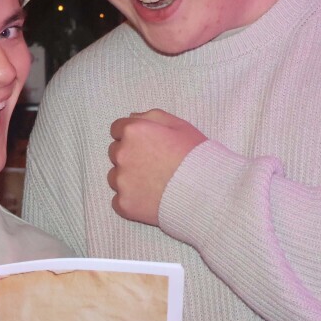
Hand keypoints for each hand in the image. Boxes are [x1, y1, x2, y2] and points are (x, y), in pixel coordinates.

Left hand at [108, 109, 206, 224]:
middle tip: (153, 165)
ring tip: (153, 183)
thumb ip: (151, 117)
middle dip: (129, 156)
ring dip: (128, 178)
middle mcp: (122, 154)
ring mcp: (121, 181)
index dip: (133, 136)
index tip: (146, 145)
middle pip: (115, 152)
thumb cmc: (196, 156)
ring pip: (115, 177)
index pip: (117, 129)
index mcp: (134, 131)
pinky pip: (119, 201)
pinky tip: (150, 199)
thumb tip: (132, 117)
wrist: (205, 192)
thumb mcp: (179, 126)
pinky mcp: (124, 203)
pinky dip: (131, 200)